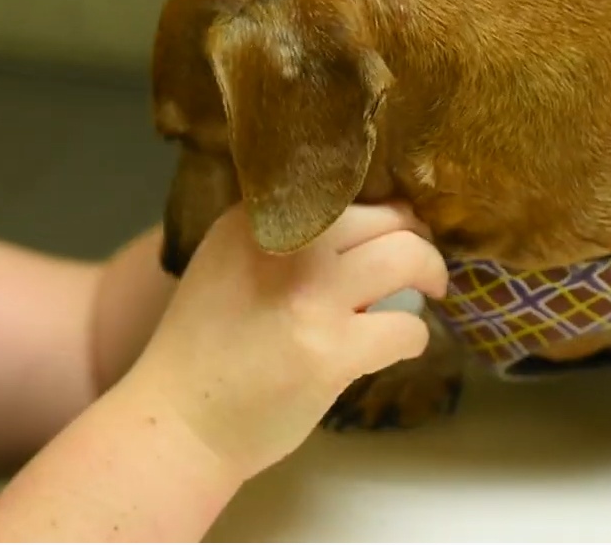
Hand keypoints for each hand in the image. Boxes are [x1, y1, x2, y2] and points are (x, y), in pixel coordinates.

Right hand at [122, 201, 447, 480]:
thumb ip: (276, 237)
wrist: (179, 419)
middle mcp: (285, 245)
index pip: (340, 190)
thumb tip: (353, 223)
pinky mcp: (332, 351)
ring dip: (430, 273)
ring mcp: (310, 297)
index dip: (377, 210)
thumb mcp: (224, 263)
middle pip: (385, 216)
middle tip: (418, 262)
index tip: (386, 232)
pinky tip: (396, 346)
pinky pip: (407, 328)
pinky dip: (413, 336)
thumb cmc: (203, 348)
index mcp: (252, 218)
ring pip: (407, 258)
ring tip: (429, 291)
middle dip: (415, 237)